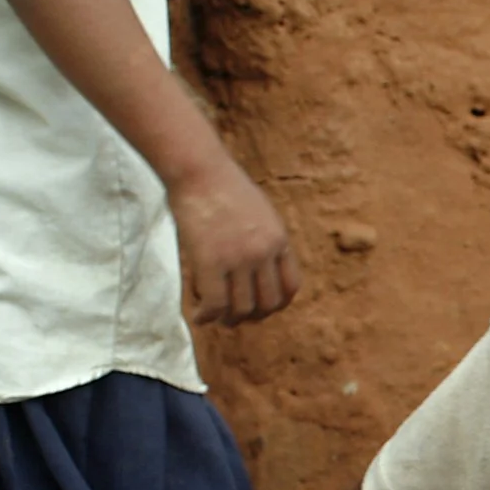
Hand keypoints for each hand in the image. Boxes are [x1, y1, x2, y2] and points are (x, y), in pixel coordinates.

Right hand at [166, 159, 298, 324]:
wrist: (199, 169)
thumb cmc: (222, 186)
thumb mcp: (260, 211)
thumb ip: (264, 239)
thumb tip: (259, 267)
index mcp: (279, 239)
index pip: (290, 287)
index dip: (277, 304)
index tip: (261, 306)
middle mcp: (264, 252)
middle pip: (268, 303)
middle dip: (254, 316)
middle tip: (236, 317)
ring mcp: (239, 258)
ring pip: (242, 309)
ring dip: (229, 320)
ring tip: (217, 318)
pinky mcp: (211, 261)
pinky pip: (215, 304)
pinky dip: (207, 317)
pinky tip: (199, 317)